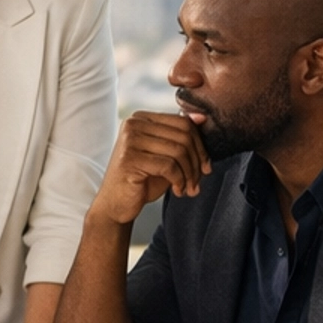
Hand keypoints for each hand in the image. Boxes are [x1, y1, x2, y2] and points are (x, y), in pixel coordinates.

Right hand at [88, 111, 210, 228]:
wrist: (116, 205)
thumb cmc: (142, 181)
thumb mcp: (165, 157)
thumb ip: (181, 138)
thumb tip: (202, 117)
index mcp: (142, 118)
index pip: (183, 122)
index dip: (200, 146)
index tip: (206, 167)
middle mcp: (133, 124)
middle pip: (183, 136)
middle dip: (197, 162)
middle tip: (198, 181)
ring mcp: (130, 140)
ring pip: (178, 151)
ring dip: (190, 174)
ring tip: (189, 188)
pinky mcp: (129, 158)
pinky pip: (168, 166)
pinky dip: (179, 180)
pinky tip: (177, 190)